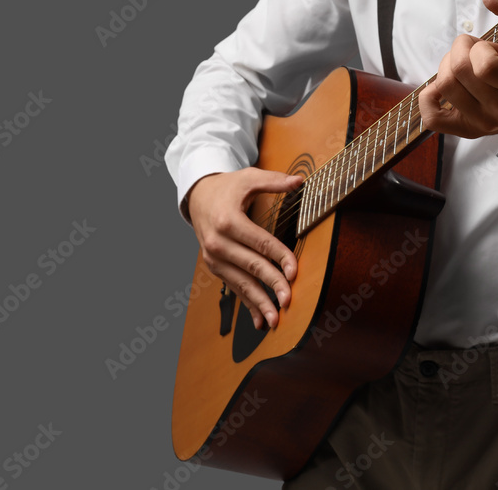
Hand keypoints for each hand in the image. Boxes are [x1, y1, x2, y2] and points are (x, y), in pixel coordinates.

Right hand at [187, 168, 302, 329]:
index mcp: (228, 221)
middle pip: (251, 266)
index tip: (295, 271)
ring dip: (259, 302)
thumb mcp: (249, 178)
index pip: (260, 242)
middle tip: (289, 299)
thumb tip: (300, 181)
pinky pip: (234, 288)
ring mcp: (214, 258)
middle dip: (272, 284)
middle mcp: (218, 243)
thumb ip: (275, 180)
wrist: (197, 197)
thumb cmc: (227, 188)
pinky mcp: (215, 267)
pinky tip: (259, 320)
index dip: (279, 257)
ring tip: (275, 319)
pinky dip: (248, 305)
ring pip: (241, 283)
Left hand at [418, 0, 497, 145]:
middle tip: (474, 49)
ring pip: (445, 86)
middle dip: (461, 49)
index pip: (485, 67)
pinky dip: (429, 97)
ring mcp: (484, 123)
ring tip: (464, 63)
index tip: (491, 47)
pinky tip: (442, 85)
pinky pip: (433, 118)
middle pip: (458, 72)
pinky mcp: (468, 130)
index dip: (480, 48)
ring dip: (447, 66)